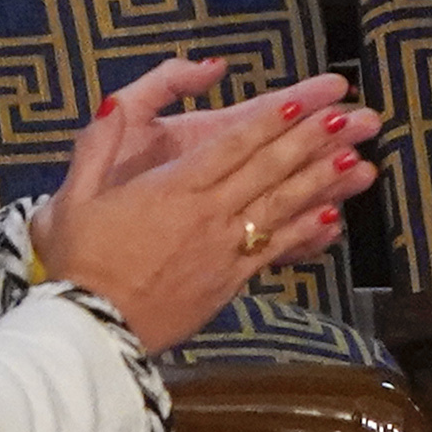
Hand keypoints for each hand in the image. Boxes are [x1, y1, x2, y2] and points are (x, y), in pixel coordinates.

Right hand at [32, 57, 373, 355]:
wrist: (88, 333)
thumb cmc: (77, 262)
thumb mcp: (73, 195)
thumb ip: (98, 142)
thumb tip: (113, 99)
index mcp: (172, 189)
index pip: (232, 144)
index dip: (271, 119)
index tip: (305, 98)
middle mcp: (206, 215)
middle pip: (267, 170)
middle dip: (311, 139)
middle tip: (350, 116)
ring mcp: (222, 251)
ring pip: (279, 208)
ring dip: (321, 182)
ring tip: (358, 161)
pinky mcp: (227, 283)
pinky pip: (273, 252)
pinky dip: (305, 234)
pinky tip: (332, 219)